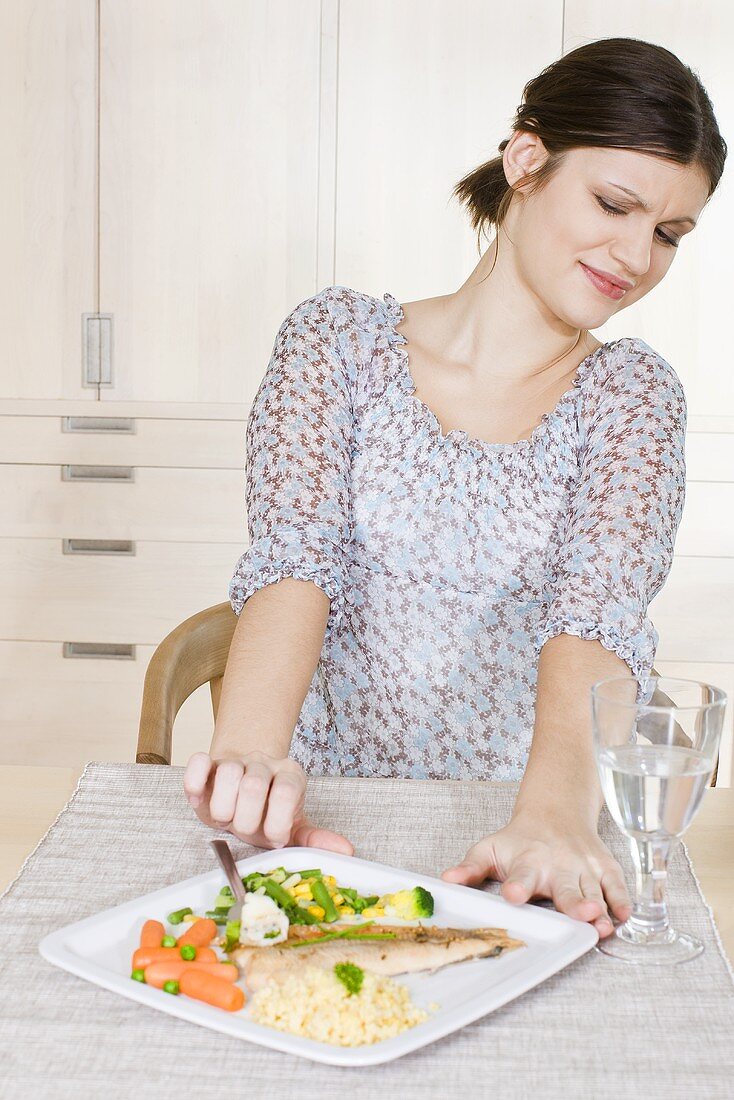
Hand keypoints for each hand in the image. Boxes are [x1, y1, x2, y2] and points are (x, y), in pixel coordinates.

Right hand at [182, 750, 353, 853]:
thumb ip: (313, 838)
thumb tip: (346, 851)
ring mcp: (235, 761)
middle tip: (244, 828)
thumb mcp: (292, 825)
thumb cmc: (267, 811)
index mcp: (290, 777)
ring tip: (225, 817)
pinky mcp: (208, 762)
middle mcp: (264, 764)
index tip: (273, 837)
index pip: (288, 792)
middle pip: (254, 785)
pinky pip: (199, 762)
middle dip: (246, 819)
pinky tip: (200, 799)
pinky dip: (195, 782)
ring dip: (223, 807)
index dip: (278, 822)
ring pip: (228, 772)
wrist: (242, 783)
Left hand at [440, 811, 630, 937]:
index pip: (521, 875)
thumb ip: (470, 867)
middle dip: (574, 901)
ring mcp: (584, 866)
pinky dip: (623, 900)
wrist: (555, 811)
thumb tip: (446, 880)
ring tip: (603, 923)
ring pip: (595, 889)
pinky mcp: (604, 868)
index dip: (517, 886)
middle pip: (566, 887)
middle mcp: (558, 864)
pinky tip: (624, 916)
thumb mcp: (490, 848)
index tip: (513, 895)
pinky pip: (617, 884)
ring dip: (601, 907)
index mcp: (527, 861)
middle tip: (581, 914)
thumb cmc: (519, 840)